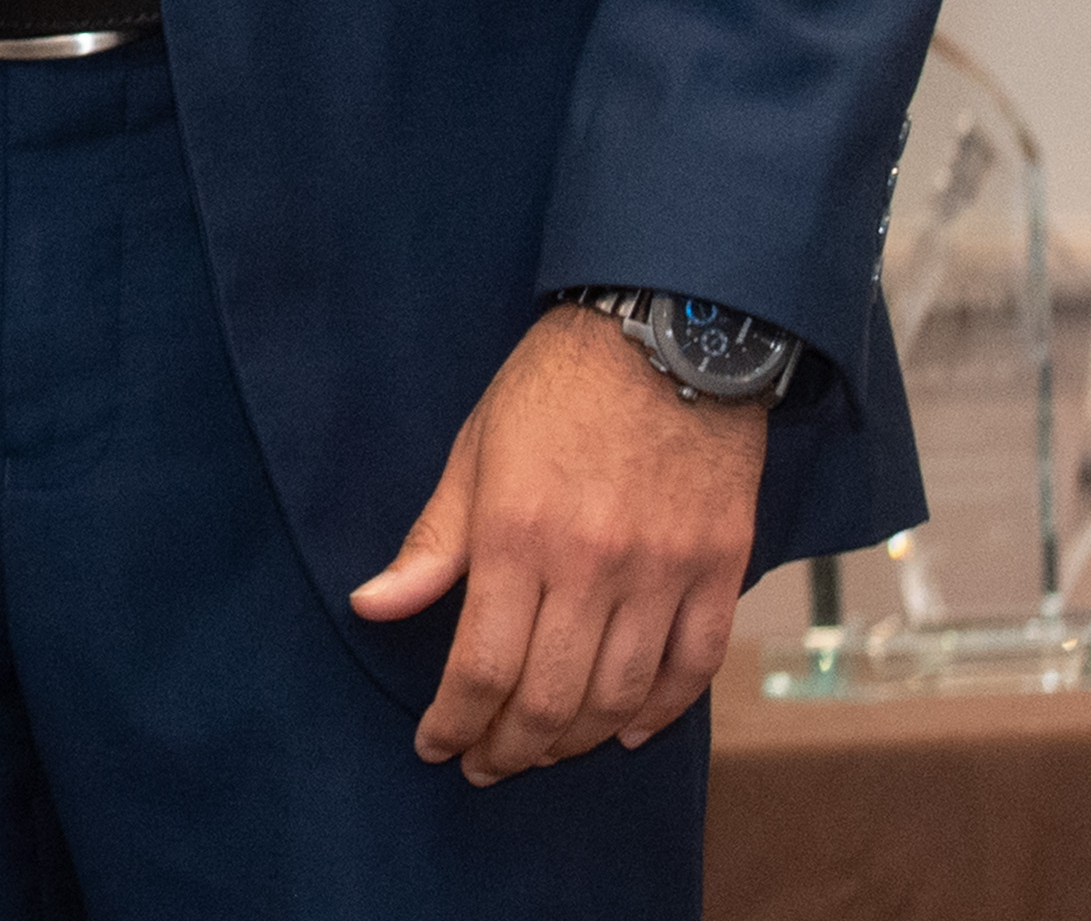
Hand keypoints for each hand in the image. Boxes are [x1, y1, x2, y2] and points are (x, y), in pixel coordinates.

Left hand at [348, 305, 768, 783]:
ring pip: (620, 696)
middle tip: (488, 764)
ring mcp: (662, 571)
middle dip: (509, 749)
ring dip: (578, 741)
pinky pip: (694, 666)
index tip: (436, 746)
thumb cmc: (556, 384)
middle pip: (550, 699)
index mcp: (518, 535)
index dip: (453, 723)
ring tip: (545, 749)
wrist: (668, 326)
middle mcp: (592, 566)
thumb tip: (371, 605)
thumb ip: (432, 541)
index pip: (479, 667)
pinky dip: (661, 710)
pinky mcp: (718, 567)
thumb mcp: (474, 448)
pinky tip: (630, 728)